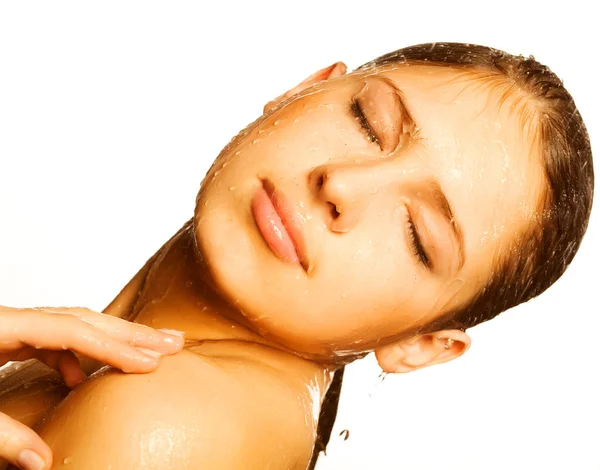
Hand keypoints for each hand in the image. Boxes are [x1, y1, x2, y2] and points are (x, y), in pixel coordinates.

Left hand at [0, 305, 184, 469]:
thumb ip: (5, 435)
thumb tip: (43, 462)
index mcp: (3, 326)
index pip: (72, 331)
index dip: (114, 348)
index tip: (150, 363)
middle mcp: (14, 320)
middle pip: (83, 319)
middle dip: (131, 333)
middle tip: (173, 342)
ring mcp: (12, 328)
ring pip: (74, 325)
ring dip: (112, 339)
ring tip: (147, 351)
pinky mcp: (7, 340)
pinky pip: (53, 341)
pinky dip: (75, 356)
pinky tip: (82, 378)